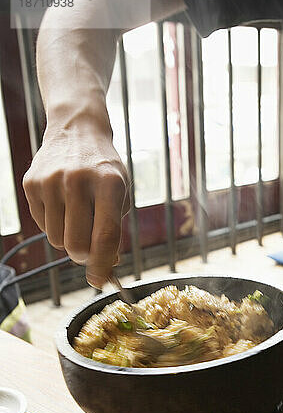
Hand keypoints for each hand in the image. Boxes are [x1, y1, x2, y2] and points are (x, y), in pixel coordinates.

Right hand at [23, 126, 129, 287]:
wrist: (77, 131)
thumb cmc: (104, 170)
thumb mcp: (121, 194)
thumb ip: (114, 230)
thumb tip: (105, 266)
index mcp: (109, 184)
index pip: (105, 235)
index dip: (102, 264)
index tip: (99, 281)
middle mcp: (78, 181)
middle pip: (76, 244)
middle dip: (84, 257)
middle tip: (90, 251)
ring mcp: (51, 181)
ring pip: (56, 240)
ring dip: (68, 240)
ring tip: (78, 219)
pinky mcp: (31, 183)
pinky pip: (42, 226)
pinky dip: (55, 225)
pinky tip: (64, 205)